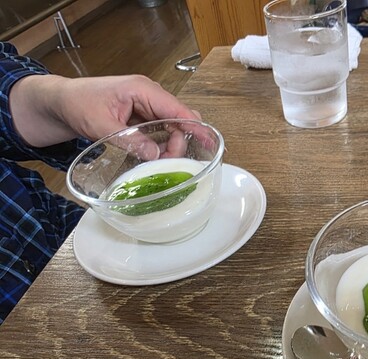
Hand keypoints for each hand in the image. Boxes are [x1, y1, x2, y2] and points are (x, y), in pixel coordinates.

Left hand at [9, 74, 199, 148]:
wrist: (60, 102)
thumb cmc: (77, 103)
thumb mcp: (100, 124)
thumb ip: (129, 139)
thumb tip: (154, 154)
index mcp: (142, 90)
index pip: (177, 108)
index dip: (195, 126)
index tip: (209, 142)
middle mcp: (149, 95)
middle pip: (179, 118)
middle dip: (181, 141)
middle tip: (172, 162)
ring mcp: (146, 105)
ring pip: (171, 126)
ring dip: (171, 145)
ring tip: (162, 162)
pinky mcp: (142, 116)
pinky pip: (160, 130)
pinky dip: (162, 144)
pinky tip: (157, 157)